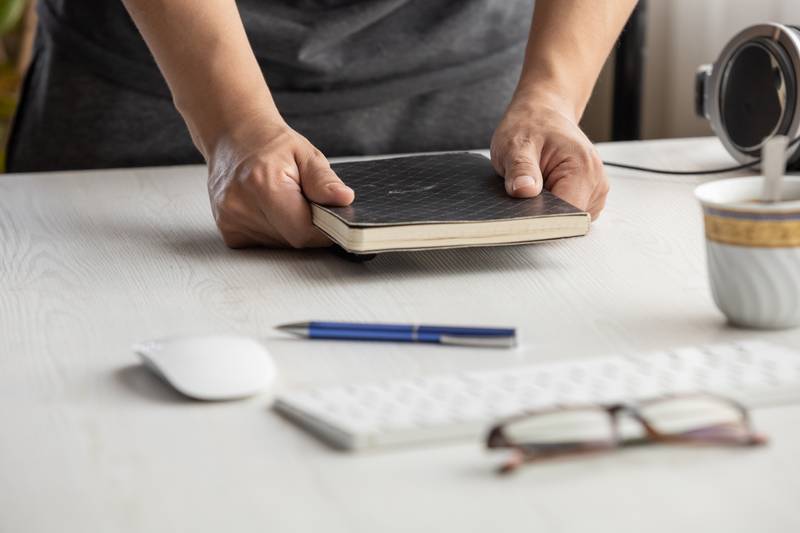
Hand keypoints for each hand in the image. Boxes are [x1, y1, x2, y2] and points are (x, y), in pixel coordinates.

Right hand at [207, 119, 353, 247]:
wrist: (233, 136)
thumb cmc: (269, 143)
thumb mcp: (306, 154)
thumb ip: (324, 181)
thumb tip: (343, 199)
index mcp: (263, 185)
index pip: (303, 231)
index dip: (324, 228)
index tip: (331, 217)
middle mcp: (240, 206)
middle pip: (291, 239)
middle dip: (306, 225)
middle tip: (302, 198)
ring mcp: (229, 220)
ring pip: (279, 244)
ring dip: (288, 227)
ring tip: (282, 199)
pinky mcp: (227, 230)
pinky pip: (263, 244)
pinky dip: (273, 230)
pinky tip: (267, 208)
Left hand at [490, 96, 608, 219]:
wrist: (543, 114)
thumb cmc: (531, 125)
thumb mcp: (515, 144)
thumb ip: (520, 169)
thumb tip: (524, 191)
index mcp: (583, 167)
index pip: (566, 215)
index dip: (542, 221)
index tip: (521, 219)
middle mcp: (597, 182)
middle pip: (569, 221)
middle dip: (543, 216)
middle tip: (523, 195)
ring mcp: (596, 191)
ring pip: (569, 221)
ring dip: (548, 212)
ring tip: (535, 187)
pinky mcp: (589, 197)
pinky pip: (569, 215)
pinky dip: (553, 209)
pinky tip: (543, 191)